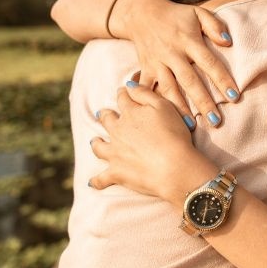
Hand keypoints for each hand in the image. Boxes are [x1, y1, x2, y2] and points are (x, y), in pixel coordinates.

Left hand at [88, 83, 217, 203]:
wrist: (174, 167)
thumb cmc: (174, 135)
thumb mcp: (164, 106)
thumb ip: (144, 93)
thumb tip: (128, 84)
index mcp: (130, 113)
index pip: (123, 98)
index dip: (123, 93)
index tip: (124, 92)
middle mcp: (118, 131)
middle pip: (106, 120)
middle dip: (105, 115)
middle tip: (104, 114)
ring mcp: (114, 153)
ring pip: (98, 146)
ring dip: (97, 143)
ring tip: (95, 142)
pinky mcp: (116, 173)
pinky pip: (101, 179)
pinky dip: (96, 181)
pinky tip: (92, 182)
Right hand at [116, 0, 240, 125]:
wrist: (141, 13)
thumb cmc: (177, 16)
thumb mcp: (197, 13)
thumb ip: (214, 25)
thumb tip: (228, 41)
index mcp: (188, 40)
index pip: (209, 62)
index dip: (222, 79)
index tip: (234, 97)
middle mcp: (172, 53)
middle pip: (190, 81)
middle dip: (203, 102)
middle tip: (216, 120)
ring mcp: (157, 63)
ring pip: (169, 89)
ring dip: (180, 108)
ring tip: (192, 126)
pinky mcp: (145, 69)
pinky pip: (149, 89)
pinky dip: (153, 103)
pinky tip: (161, 118)